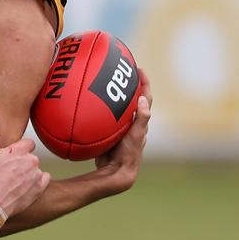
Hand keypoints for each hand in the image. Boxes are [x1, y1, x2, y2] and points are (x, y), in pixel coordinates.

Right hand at [0, 115, 49, 225]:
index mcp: (18, 150)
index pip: (28, 143)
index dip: (19, 150)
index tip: (10, 158)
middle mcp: (31, 161)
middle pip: (31, 157)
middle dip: (22, 162)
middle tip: (8, 171)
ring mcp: (36, 176)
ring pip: (36, 170)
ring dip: (28, 173)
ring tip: (13, 182)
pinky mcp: (39, 189)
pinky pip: (44, 180)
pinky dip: (36, 183)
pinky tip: (24, 187)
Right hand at [93, 71, 152, 192]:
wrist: (116, 171)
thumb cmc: (129, 154)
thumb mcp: (136, 135)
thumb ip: (141, 119)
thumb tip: (143, 99)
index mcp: (141, 121)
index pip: (145, 97)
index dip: (144, 83)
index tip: (138, 68)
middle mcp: (133, 123)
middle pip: (134, 99)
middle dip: (131, 85)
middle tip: (122, 71)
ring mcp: (122, 128)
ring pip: (121, 107)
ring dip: (117, 95)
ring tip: (107, 82)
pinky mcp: (112, 133)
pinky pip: (108, 116)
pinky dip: (104, 108)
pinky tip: (93, 105)